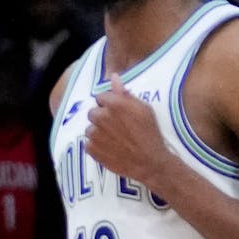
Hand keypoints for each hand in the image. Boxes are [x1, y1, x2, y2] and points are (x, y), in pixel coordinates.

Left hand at [83, 73, 173, 188]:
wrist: (149, 161)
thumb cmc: (149, 132)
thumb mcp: (143, 108)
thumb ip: (124, 93)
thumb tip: (113, 77)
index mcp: (114, 104)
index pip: (100, 97)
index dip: (108, 104)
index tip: (117, 112)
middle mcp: (101, 117)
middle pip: (92, 112)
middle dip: (101, 117)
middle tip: (115, 126)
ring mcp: (94, 134)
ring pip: (90, 129)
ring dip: (98, 132)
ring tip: (114, 139)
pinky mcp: (91, 149)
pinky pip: (88, 144)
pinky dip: (96, 146)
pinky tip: (109, 148)